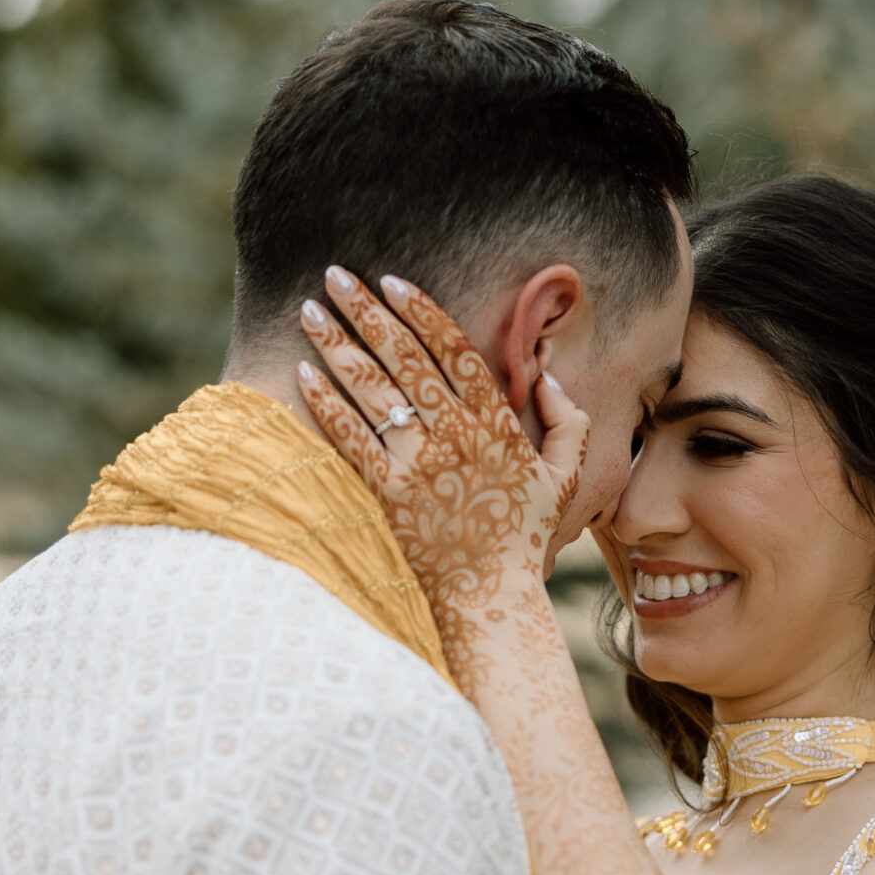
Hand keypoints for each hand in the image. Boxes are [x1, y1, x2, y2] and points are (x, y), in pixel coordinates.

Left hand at [296, 266, 589, 610]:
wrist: (489, 599)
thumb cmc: (523, 537)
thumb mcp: (565, 478)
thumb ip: (570, 423)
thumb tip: (547, 378)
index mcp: (496, 424)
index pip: (454, 350)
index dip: (420, 310)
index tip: (391, 281)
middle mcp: (457, 436)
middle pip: (405, 357)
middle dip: (367, 310)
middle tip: (336, 275)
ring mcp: (420, 465)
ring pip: (373, 389)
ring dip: (338, 344)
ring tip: (310, 311)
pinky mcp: (388, 494)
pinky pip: (350, 438)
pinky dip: (326, 402)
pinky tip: (304, 372)